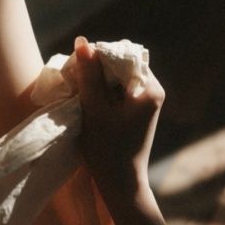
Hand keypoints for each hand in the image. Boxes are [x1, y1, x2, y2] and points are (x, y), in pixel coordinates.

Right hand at [74, 36, 164, 203]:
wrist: (119, 183)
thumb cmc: (107, 150)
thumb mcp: (95, 110)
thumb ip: (89, 76)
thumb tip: (82, 41)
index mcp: (149, 88)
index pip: (122, 56)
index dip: (97, 58)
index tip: (75, 70)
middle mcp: (151, 91)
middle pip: (119, 66)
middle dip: (95, 70)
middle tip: (73, 82)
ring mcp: (143, 102)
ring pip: (114, 79)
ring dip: (94, 83)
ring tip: (77, 93)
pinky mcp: (133, 112)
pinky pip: (114, 92)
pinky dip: (98, 94)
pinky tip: (85, 103)